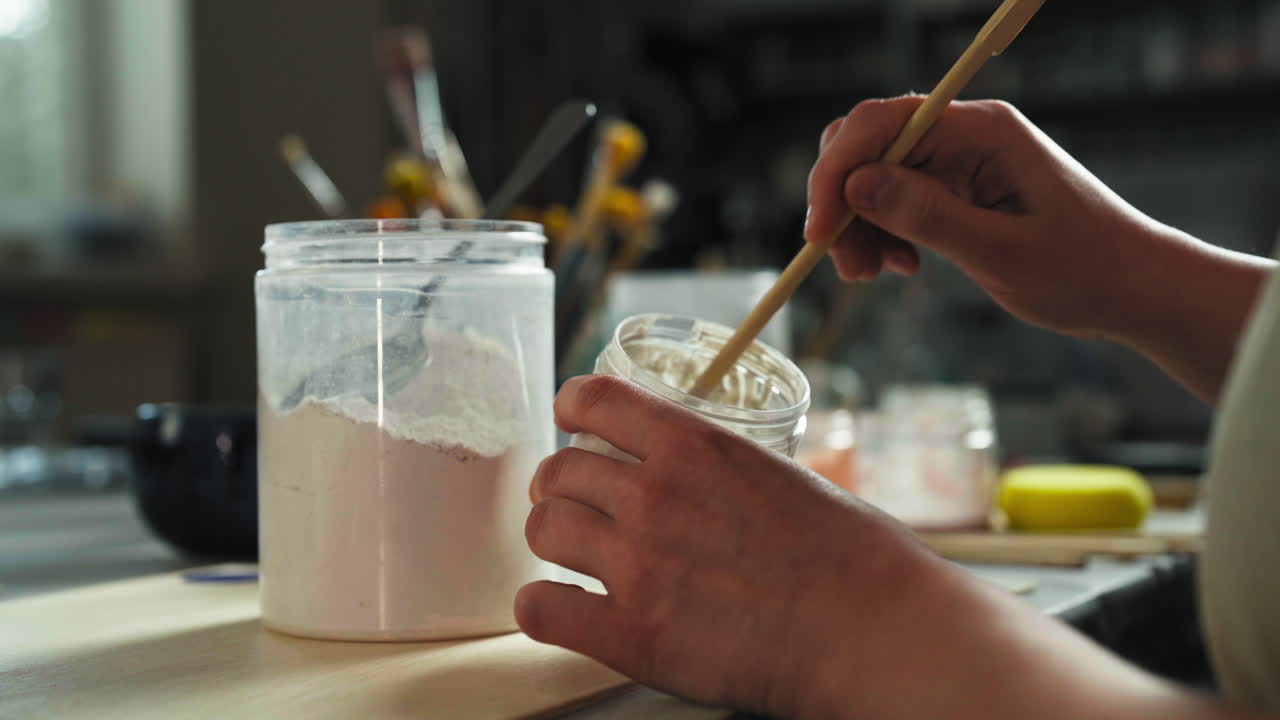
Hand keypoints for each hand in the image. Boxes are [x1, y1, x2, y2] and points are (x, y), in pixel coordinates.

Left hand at [516, 376, 1253, 718]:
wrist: (878, 629)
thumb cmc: (854, 558)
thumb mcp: (781, 477)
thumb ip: (717, 471)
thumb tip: (693, 476)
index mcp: (694, 445)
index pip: (594, 400)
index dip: (573, 408)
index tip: (570, 420)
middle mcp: (654, 494)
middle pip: (557, 470)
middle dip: (560, 485)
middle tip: (573, 503)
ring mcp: (638, 563)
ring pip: (544, 530)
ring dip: (552, 540)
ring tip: (571, 555)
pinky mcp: (633, 633)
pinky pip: (542, 609)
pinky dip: (543, 608)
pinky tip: (562, 610)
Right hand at [806, 95, 1175, 339]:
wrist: (1133, 289)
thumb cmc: (1084, 270)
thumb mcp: (1001, 252)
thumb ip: (927, 216)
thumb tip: (857, 186)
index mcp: (981, 132)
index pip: (879, 125)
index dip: (836, 173)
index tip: (819, 233)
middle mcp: (965, 135)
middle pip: (867, 146)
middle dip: (842, 202)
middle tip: (849, 266)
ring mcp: (960, 160)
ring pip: (874, 176)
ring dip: (859, 225)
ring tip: (874, 275)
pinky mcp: (959, 188)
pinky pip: (897, 198)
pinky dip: (882, 232)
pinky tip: (901, 266)